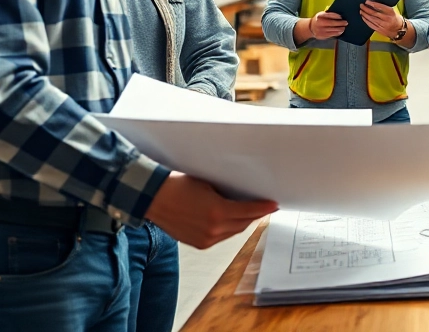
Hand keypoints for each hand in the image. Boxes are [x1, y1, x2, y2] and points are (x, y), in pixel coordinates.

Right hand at [145, 172, 277, 248]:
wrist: (154, 199)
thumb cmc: (179, 186)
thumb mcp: (208, 185)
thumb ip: (226, 194)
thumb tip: (241, 197)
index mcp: (218, 212)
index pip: (249, 211)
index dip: (263, 208)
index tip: (273, 205)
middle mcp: (214, 229)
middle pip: (244, 223)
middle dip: (255, 215)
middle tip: (263, 207)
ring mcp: (206, 239)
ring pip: (233, 231)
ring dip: (243, 222)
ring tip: (249, 213)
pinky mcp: (199, 244)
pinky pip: (221, 237)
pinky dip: (228, 229)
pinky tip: (231, 220)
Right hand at [308, 11, 345, 39]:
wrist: (310, 28)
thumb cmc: (318, 19)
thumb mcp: (321, 14)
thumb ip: (328, 13)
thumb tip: (338, 12)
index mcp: (320, 16)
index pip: (329, 15)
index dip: (336, 16)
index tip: (341, 17)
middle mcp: (320, 23)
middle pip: (332, 23)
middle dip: (340, 23)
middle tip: (346, 22)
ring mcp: (321, 30)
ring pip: (333, 30)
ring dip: (340, 29)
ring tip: (344, 27)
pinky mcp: (323, 35)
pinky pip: (332, 34)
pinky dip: (337, 33)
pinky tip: (340, 31)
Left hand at [360, 1, 403, 38]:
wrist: (400, 30)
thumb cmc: (396, 19)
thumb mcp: (393, 11)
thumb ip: (384, 8)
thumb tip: (373, 3)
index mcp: (391, 13)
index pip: (380, 7)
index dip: (372, 4)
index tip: (367, 1)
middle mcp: (387, 19)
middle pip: (374, 13)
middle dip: (366, 9)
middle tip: (362, 5)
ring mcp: (383, 25)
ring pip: (371, 19)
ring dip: (365, 14)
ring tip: (361, 11)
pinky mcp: (380, 30)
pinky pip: (371, 25)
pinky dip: (366, 21)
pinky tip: (363, 17)